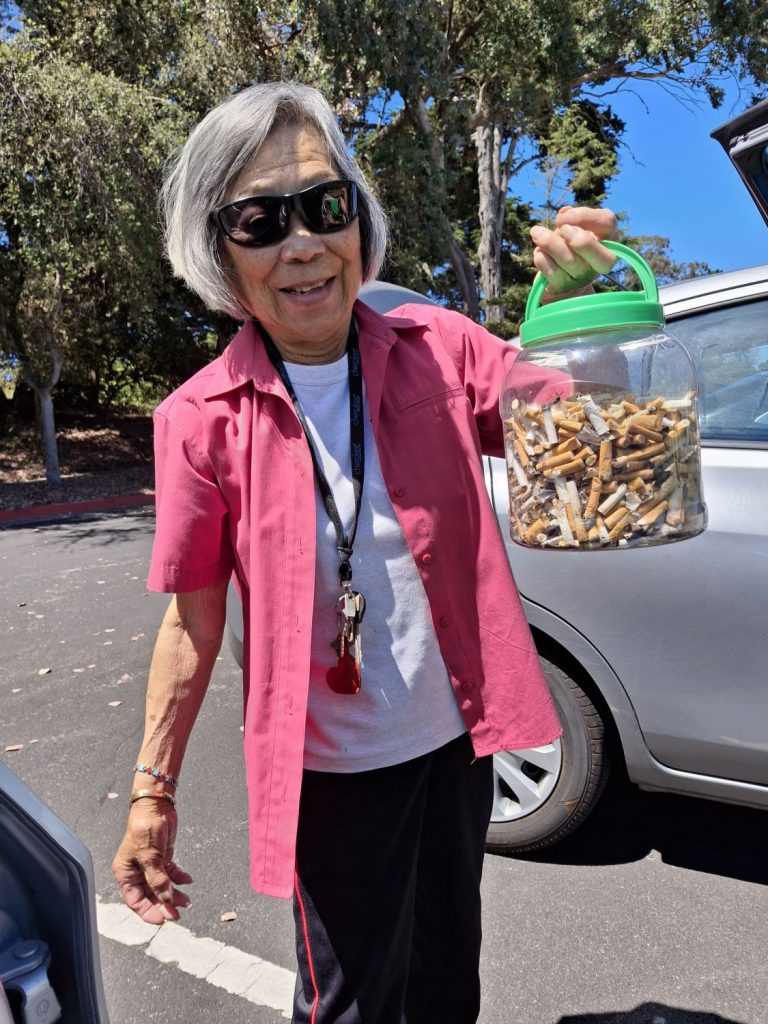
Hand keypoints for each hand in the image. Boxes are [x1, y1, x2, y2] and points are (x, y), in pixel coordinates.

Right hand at [112, 801, 191, 924]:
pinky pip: (170, 874)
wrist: (157, 804)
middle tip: (178, 913)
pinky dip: (178, 878)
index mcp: (125, 873)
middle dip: (164, 905)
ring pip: (161, 886)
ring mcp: (150, 865)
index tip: (163, 919)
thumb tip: (166, 900)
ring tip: (187, 900)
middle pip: (150, 896)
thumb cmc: (145, 827)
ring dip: (174, 894)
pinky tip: (188, 880)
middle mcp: (136, 871)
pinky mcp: (162, 857)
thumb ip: (157, 880)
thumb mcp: (150, 856)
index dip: (148, 912)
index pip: (135, 900)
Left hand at [530, 206, 618, 298]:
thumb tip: (565, 214)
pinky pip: (553, 272)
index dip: (585, 215)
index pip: (607, 222)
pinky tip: (539, 252)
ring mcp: (583, 277)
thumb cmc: (571, 246)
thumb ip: (573, 218)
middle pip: (591, 246)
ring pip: (569, 260)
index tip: (563, 216)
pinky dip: (542, 259)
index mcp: (609, 241)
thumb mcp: (576, 228)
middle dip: (574, 235)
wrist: (563, 279)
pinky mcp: (565, 287)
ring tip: (537, 232)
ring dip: (549, 242)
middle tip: (561, 228)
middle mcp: (601, 261)